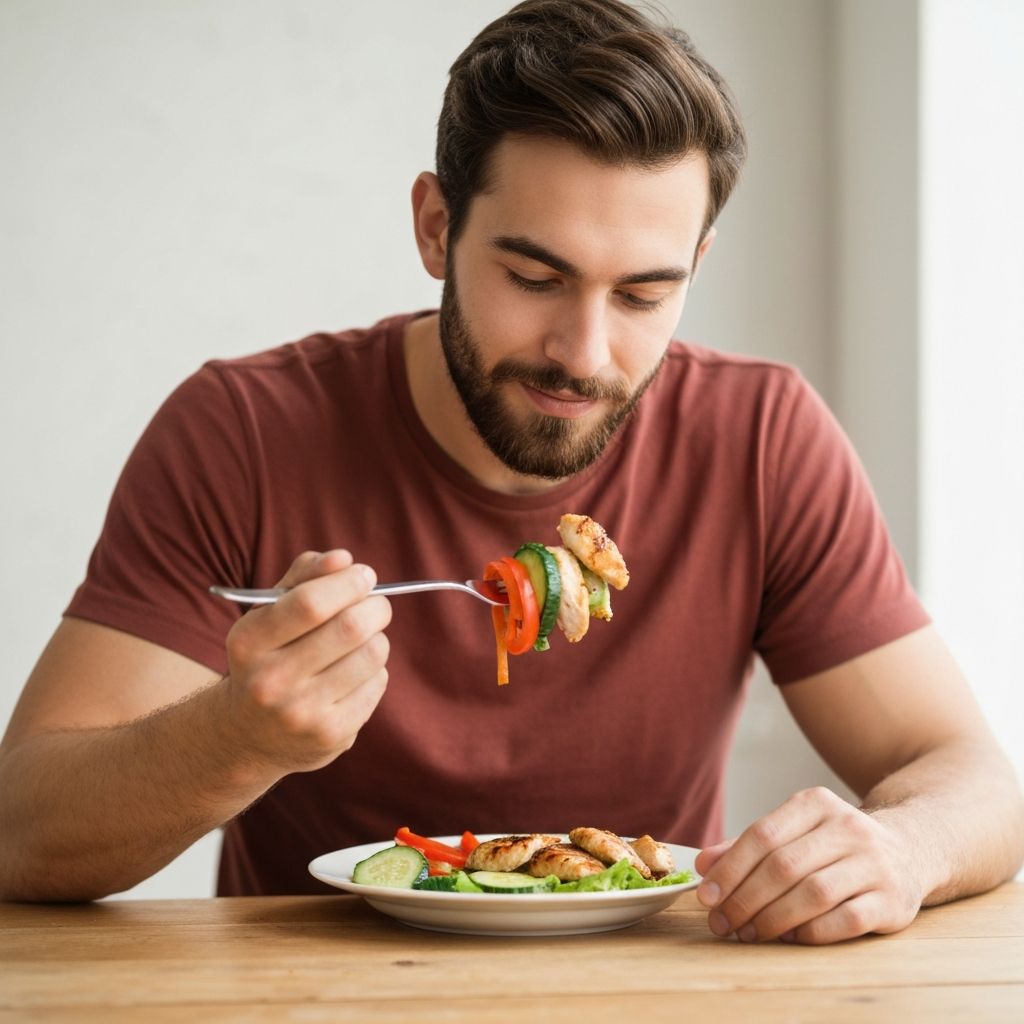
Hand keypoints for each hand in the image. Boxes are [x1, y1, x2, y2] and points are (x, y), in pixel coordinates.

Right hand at [222, 549, 391, 773]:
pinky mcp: (332, 735)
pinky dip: (374, 670)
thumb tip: (342, 559)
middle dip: (375, 606)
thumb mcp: (269, 614)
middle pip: (350, 628)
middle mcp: (270, 682)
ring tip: (361, 640)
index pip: (310, 603)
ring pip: (372, 654)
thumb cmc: (268, 656)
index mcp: (248, 642)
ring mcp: (301, 713)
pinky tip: (352, 674)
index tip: (364, 575)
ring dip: (377, 638)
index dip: (348, 583)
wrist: (248, 736)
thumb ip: (303, 577)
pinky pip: (378, 683)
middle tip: (376, 604)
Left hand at [694, 787, 923, 944]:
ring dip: (772, 919)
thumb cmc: (833, 845)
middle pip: (783, 866)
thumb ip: (747, 847)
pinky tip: (788, 938)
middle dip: (745, 898)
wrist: (909, 850)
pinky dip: (810, 933)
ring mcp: (873, 863)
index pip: (762, 835)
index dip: (730, 868)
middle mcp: (847, 827)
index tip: (706, 895)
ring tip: (748, 933)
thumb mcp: (794, 832)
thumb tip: (703, 864)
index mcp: (815, 803)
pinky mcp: (892, 900)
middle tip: (722, 922)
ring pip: (812, 893)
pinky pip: (845, 921)